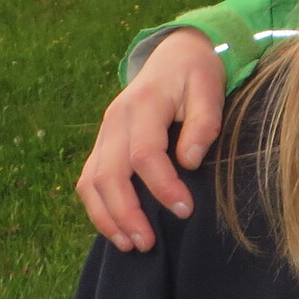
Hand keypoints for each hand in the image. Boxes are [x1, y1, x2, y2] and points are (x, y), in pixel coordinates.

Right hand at [75, 29, 226, 252]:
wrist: (175, 53)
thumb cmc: (197, 73)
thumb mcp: (210, 87)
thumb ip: (203, 121)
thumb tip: (190, 160)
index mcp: (142, 105)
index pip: (145, 154)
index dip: (162, 186)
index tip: (185, 210)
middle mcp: (115, 121)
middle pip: (109, 174)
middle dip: (127, 213)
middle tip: (149, 243)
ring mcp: (104, 133)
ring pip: (91, 182)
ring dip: (107, 217)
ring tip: (130, 244)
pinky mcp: (102, 144)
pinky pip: (88, 179)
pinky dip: (98, 208)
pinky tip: (116, 229)